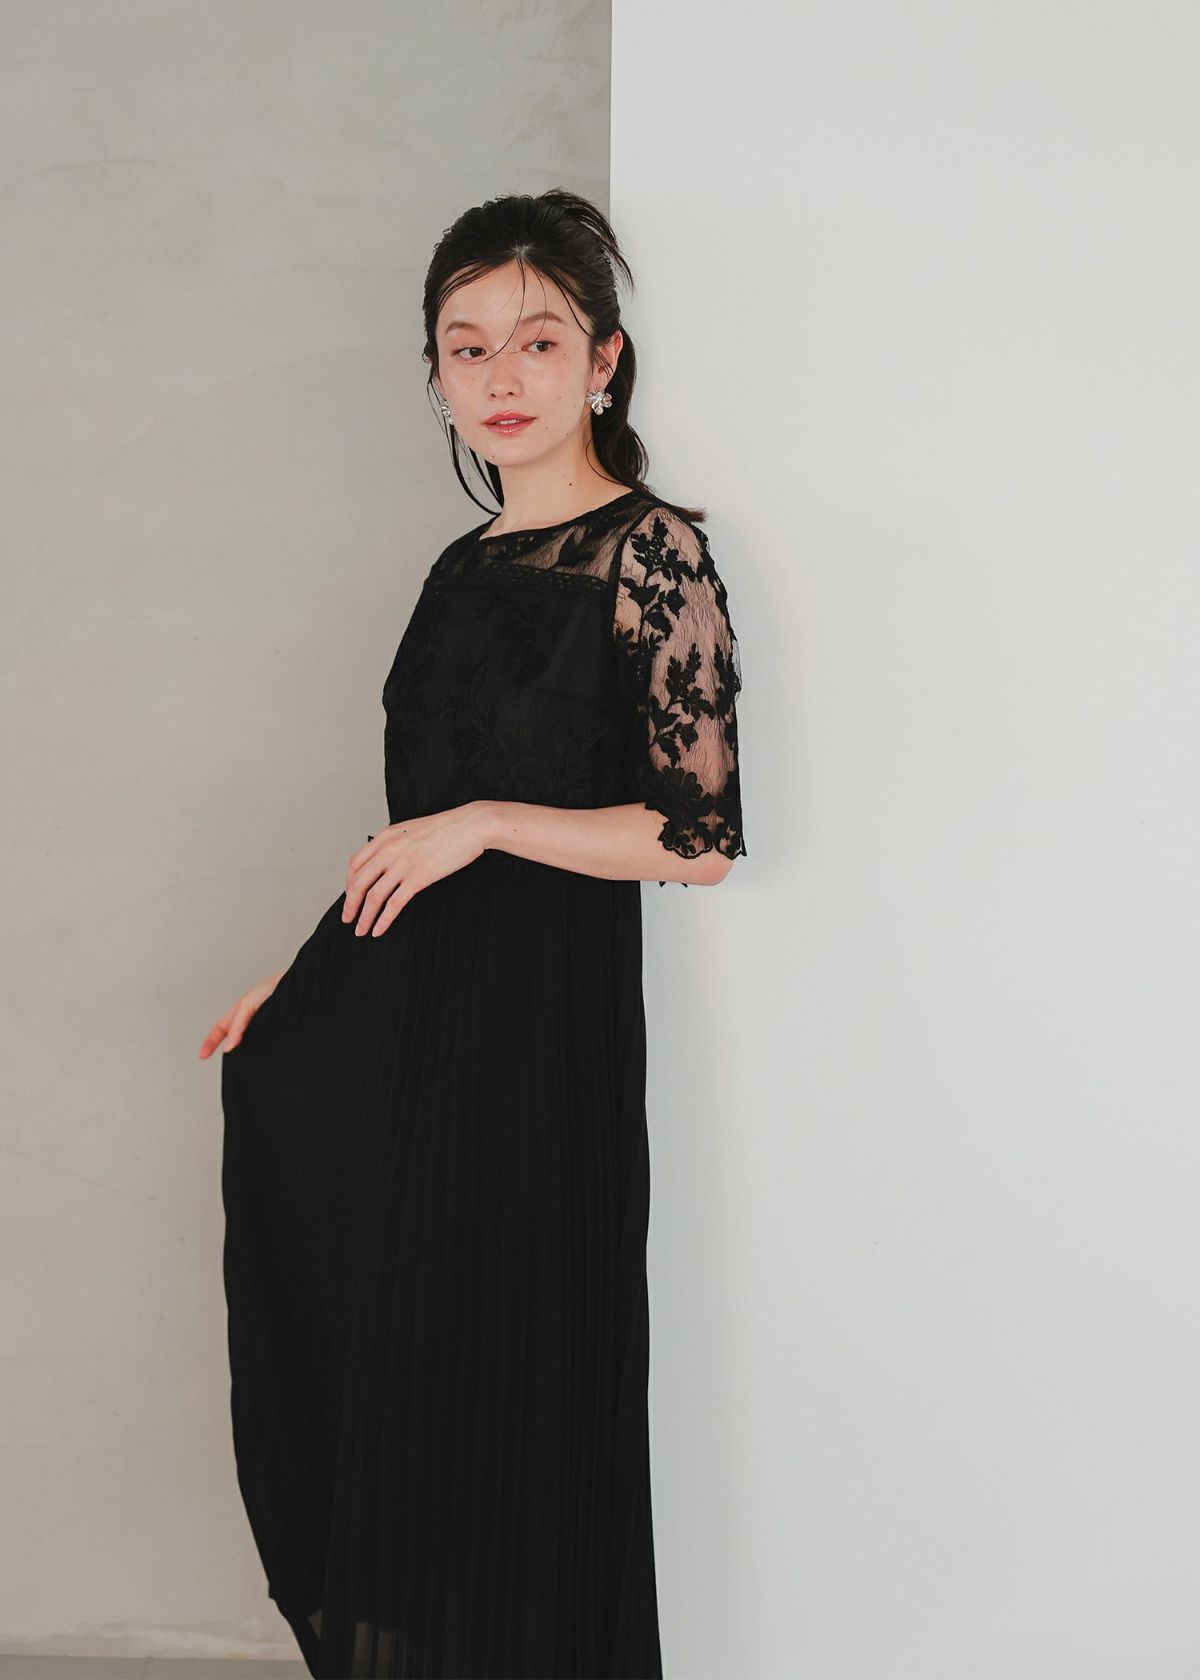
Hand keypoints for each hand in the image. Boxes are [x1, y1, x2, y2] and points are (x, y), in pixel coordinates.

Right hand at [198, 968, 286, 1058]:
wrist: (303, 986)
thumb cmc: (278, 986)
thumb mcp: (249, 1004)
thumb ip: (238, 1025)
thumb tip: (229, 1046)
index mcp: (241, 1010)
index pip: (220, 1029)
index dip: (210, 1042)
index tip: (202, 1055)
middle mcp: (251, 1019)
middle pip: (234, 1039)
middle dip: (230, 1051)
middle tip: (231, 1067)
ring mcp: (265, 1026)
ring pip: (250, 1043)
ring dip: (247, 1053)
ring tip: (246, 1064)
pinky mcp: (277, 1032)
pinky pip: (266, 1045)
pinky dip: (262, 1052)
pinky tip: (263, 1057)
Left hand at [343, 803, 488, 937]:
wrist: (470, 825)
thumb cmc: (447, 828)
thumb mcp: (411, 830)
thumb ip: (395, 843)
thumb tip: (385, 860)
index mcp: (386, 836)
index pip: (355, 863)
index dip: (348, 884)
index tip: (350, 897)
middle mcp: (389, 850)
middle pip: (358, 882)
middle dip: (349, 905)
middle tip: (347, 918)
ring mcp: (403, 864)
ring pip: (373, 896)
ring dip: (364, 917)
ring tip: (361, 930)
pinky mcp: (418, 877)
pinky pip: (394, 904)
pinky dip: (383, 920)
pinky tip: (379, 929)